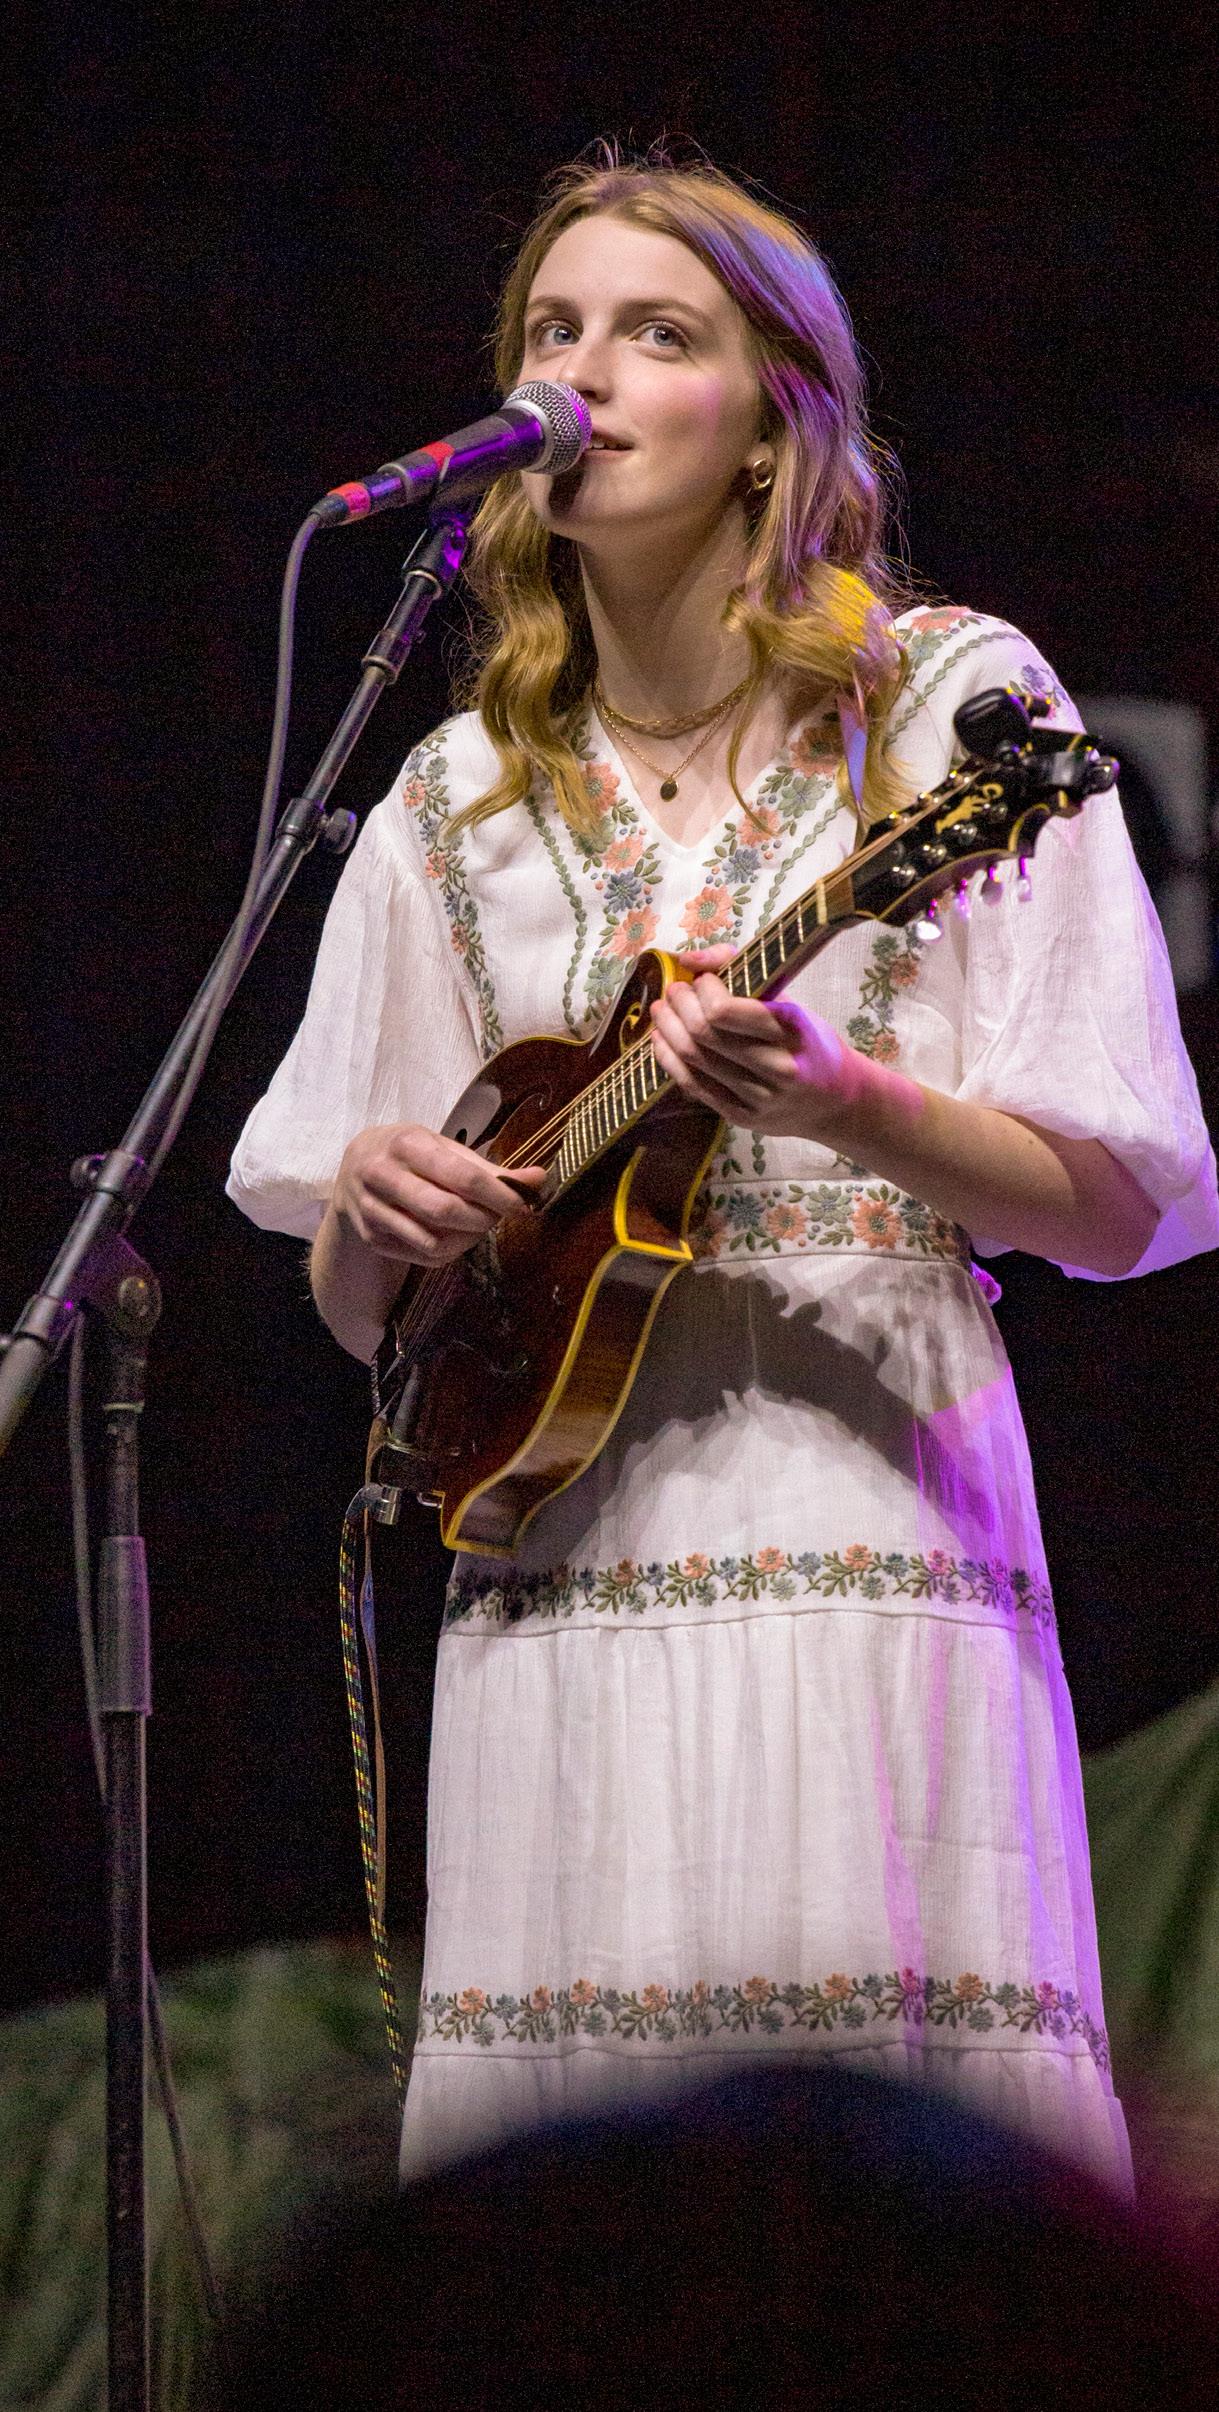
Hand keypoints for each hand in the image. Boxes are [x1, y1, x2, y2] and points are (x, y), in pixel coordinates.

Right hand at [331, 1123, 545, 1267]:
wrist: (352, 1169)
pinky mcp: (372, 1238)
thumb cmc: (408, 1154)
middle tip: (499, 1216)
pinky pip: (423, 1256)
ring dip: (469, 1239)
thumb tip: (537, 1179)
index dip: (500, 1196)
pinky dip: (450, 1251)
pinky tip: (455, 1236)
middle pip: (447, 1212)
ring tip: (478, 1225)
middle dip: (483, 1219)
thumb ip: (487, 1166)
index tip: (524, 1205)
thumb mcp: (442, 1146)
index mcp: (406, 1144)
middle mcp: (382, 1175)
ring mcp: (373, 1210)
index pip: (463, 1177)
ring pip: (434, 1241)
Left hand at [648, 946, 858, 1140]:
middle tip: (674, 991)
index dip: (702, 989)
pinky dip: (669, 1059)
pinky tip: (661, 1040)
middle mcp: (775, 1068)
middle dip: (679, 1005)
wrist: (835, 1104)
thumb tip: (690, 959)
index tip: (701, 978)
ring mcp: (757, 1098)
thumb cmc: (810, 1044)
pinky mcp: (740, 1117)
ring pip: (693, 1060)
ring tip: (662, 1011)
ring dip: (667, 1030)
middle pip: (703, 1034)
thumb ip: (744, 972)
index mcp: (791, 1031)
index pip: (724, 1011)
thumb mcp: (791, 1005)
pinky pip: (692, 1086)